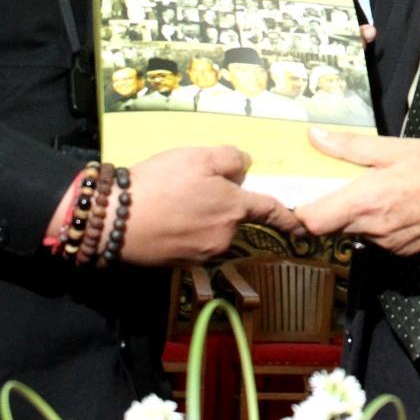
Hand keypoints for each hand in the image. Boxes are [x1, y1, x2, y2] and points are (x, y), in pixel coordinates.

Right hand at [119, 146, 301, 265]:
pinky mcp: (181, 263)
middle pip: (234, 217)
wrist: (115, 219)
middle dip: (222, 203)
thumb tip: (244, 168)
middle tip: (190, 186)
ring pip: (212, 229)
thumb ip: (230, 159)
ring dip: (201, 216)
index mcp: (234, 209)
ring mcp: (203, 253)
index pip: (270, 211)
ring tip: (170, 200)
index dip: (288, 218)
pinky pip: (191, 241)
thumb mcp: (198, 156)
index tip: (303, 228)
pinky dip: (184, 229)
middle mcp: (225, 236)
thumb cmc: (160, 183)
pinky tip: (163, 217)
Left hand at [294, 128, 419, 254]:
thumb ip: (349, 147)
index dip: (299, 212)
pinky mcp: (401, 251)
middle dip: (328, 209)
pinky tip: (393, 206)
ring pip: (353, 233)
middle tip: (337, 186)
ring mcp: (387, 244)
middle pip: (330, 228)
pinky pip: (375, 240)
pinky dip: (375, 225)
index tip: (299, 198)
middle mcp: (372, 228)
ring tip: (373, 192)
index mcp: (365, 200)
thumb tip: (315, 137)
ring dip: (354, 216)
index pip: (312, 221)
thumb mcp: (393, 148)